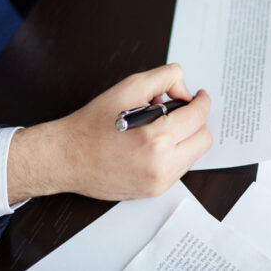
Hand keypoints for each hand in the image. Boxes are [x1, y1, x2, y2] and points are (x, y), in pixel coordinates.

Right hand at [7, 63, 211, 202]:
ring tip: (162, 126)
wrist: (66, 158)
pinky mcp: (154, 192)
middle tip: (179, 109)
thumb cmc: (92, 124)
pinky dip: (175, 152)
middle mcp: (161, 165)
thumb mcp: (128, 87)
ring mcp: (159, 182)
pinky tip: (155, 142)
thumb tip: (184, 89)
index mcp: (156, 139)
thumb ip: (164, 78)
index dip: (201, 101)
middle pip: (203, 139)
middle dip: (196, 120)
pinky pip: (179, 168)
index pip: (198, 117)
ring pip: (194, 155)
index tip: (199, 96)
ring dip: (186, 137)